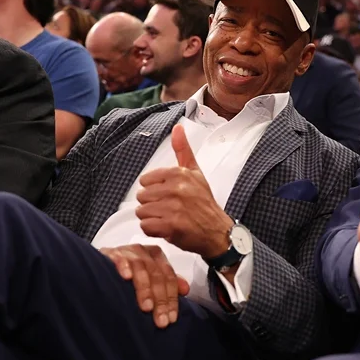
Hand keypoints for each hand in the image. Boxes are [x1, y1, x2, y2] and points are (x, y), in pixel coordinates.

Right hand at [100, 244, 189, 327]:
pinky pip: (119, 259)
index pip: (169, 278)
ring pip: (142, 269)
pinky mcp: (110, 253)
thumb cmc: (129, 274)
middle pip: (157, 276)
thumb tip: (186, 290)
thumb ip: (168, 284)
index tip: (171, 319)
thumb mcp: (149, 278)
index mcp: (157, 256)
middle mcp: (144, 252)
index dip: (172, 299)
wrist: (100, 265)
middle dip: (160, 300)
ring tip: (147, 308)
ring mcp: (128, 251)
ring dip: (145, 289)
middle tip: (160, 320)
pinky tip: (126, 278)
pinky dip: (123, 266)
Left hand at [136, 124, 234, 256]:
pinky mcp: (171, 226)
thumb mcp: (196, 173)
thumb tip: (177, 128)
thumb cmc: (204, 203)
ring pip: (142, 212)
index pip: (145, 181)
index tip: (169, 195)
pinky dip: (153, 230)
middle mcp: (176, 188)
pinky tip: (166, 228)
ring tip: (168, 219)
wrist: (217, 231)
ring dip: (152, 218)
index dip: (155, 190)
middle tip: (169, 209)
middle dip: (152, 205)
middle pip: (141, 197)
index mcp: (179, 173)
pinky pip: (146, 226)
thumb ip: (183, 150)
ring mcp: (174, 208)